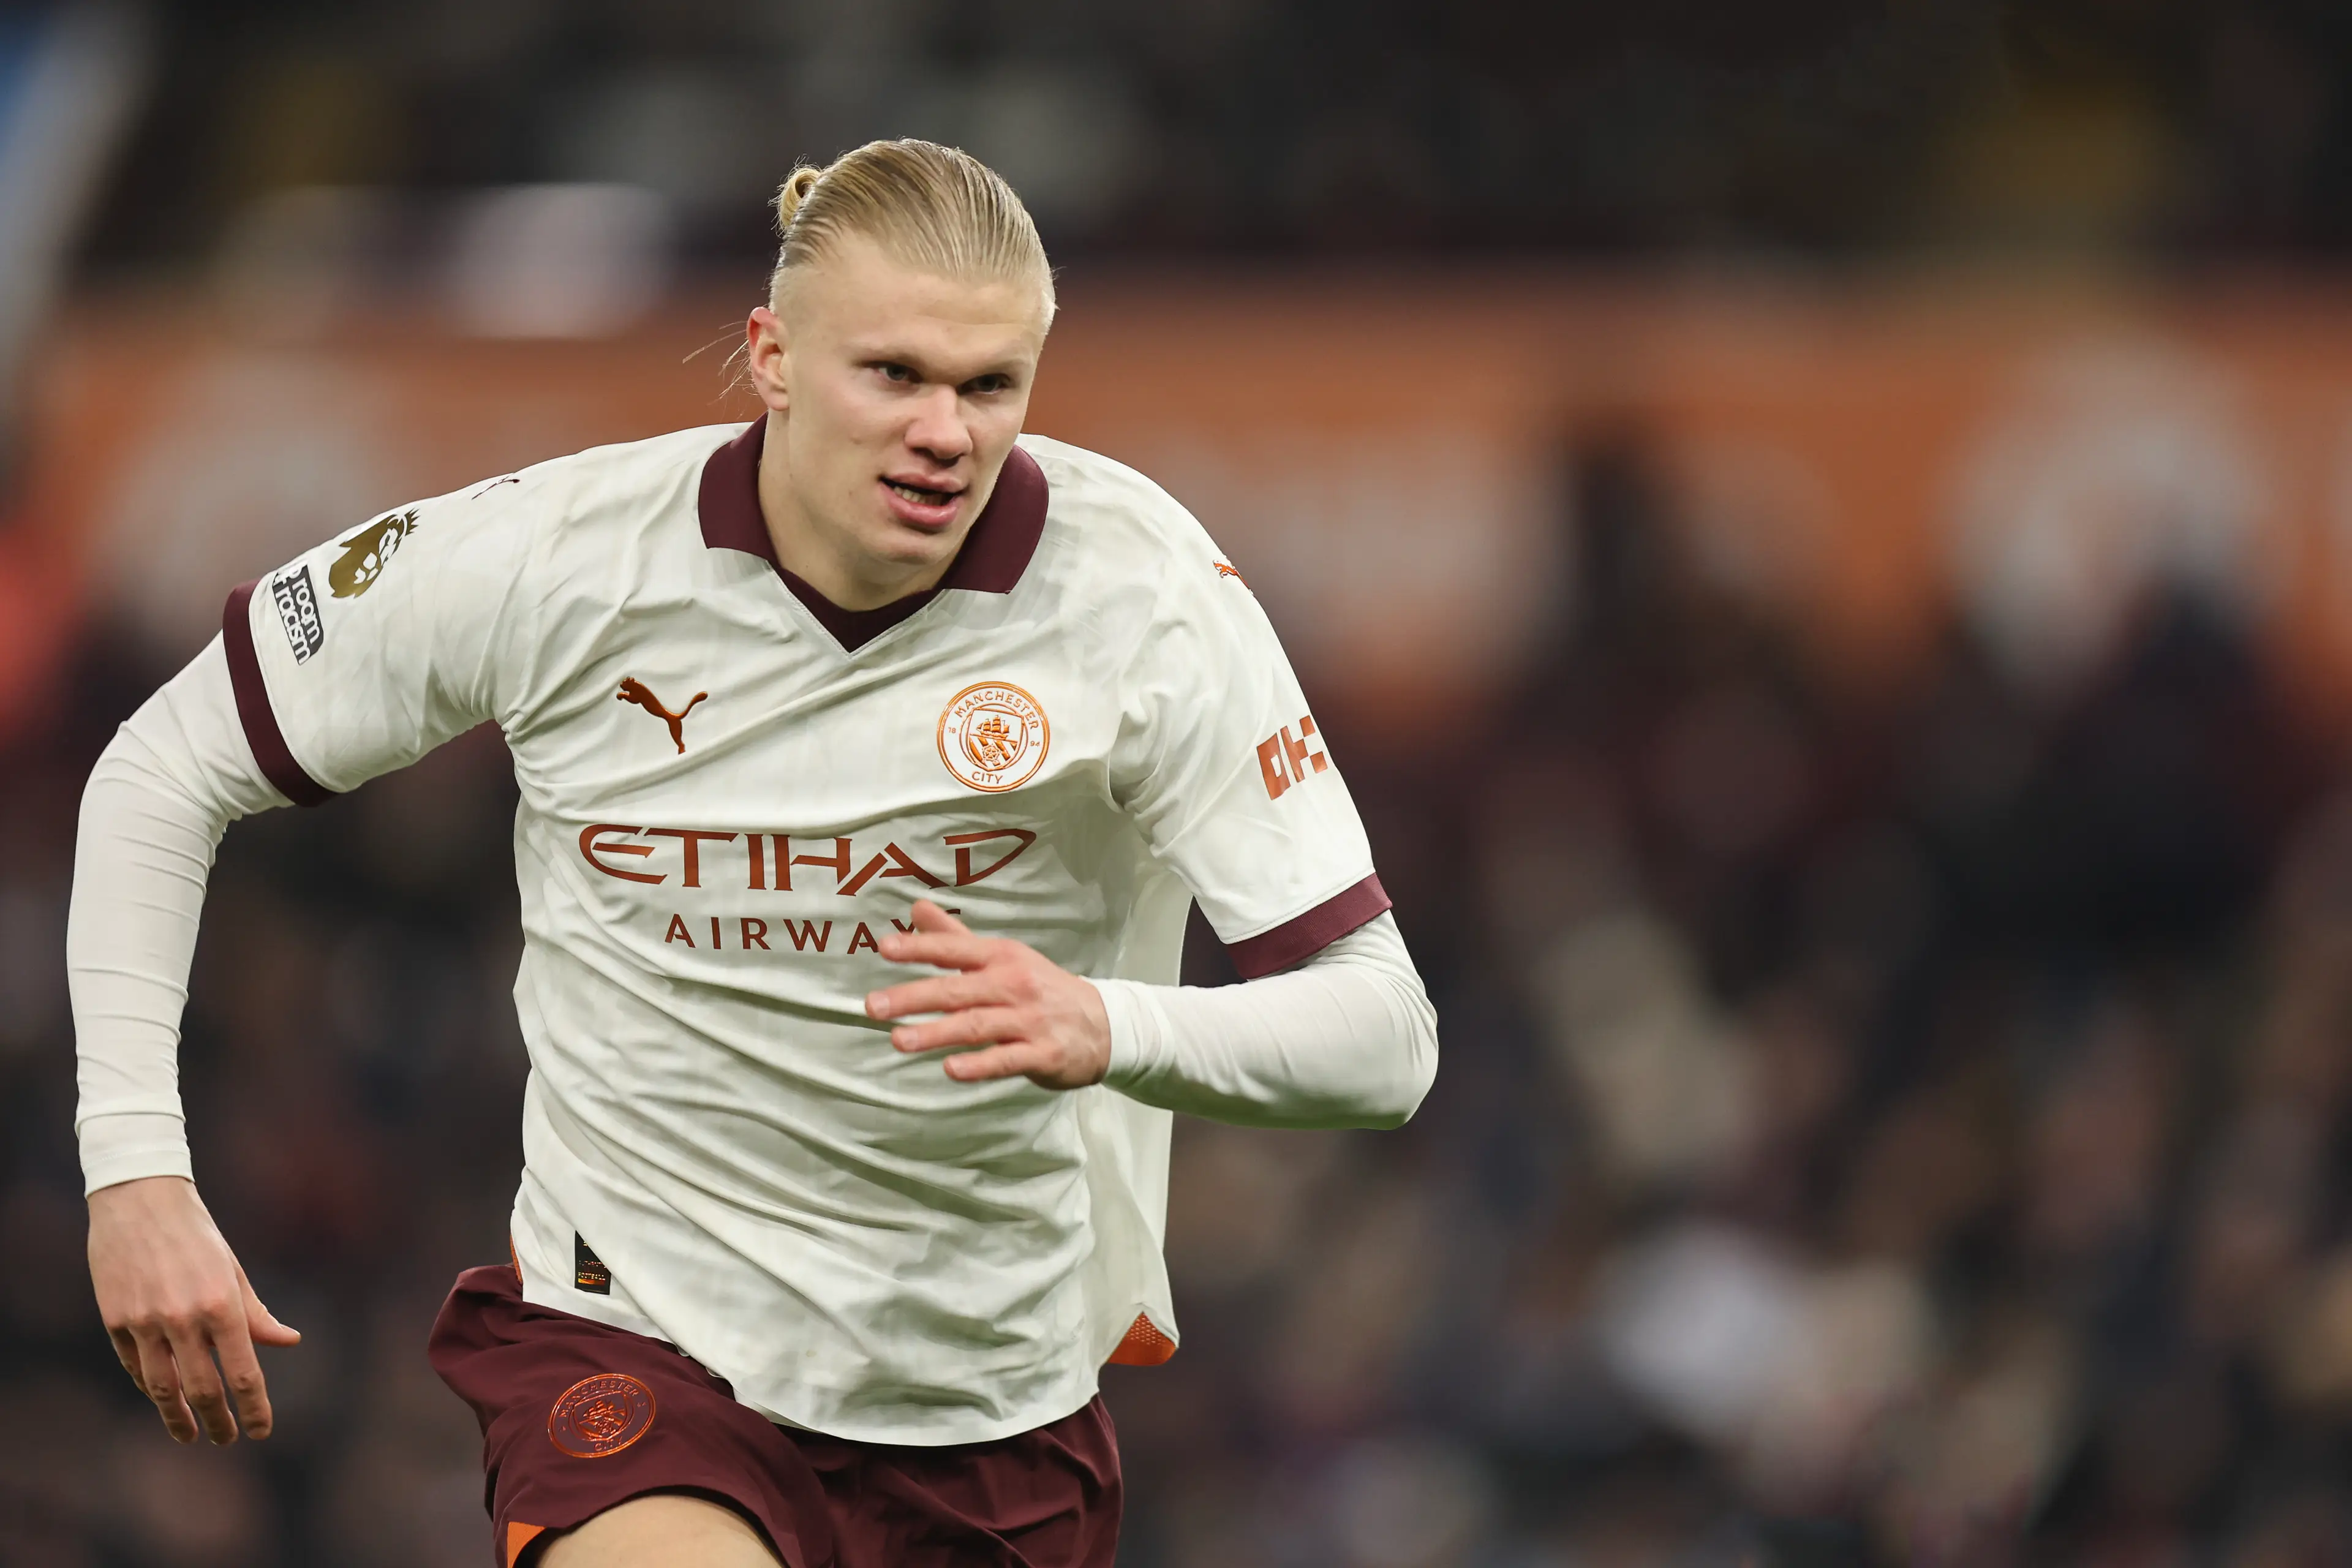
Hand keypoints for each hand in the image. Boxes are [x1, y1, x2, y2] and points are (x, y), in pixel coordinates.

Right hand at [87, 1175, 300, 1444]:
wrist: (140, 1200)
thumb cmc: (197, 1234)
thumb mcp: (233, 1271)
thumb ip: (256, 1313)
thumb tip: (289, 1341)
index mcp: (222, 1305)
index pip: (243, 1373)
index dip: (254, 1408)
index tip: (261, 1430)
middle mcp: (183, 1319)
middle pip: (203, 1390)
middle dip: (218, 1422)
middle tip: (226, 1440)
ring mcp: (144, 1322)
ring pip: (162, 1389)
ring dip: (178, 1419)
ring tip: (191, 1436)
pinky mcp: (115, 1321)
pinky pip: (135, 1368)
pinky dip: (151, 1389)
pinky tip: (164, 1400)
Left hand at [867, 901, 1111, 1088]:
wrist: (1103, 1024)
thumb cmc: (1040, 988)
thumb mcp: (1004, 957)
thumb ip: (954, 939)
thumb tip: (915, 909)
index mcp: (1002, 958)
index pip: (956, 949)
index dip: (920, 948)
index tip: (885, 948)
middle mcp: (1015, 984)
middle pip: (958, 990)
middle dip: (914, 997)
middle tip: (874, 1005)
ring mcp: (1030, 1020)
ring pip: (978, 1025)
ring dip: (937, 1033)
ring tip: (899, 1041)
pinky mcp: (1043, 1053)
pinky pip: (1007, 1059)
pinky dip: (979, 1065)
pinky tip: (951, 1069)